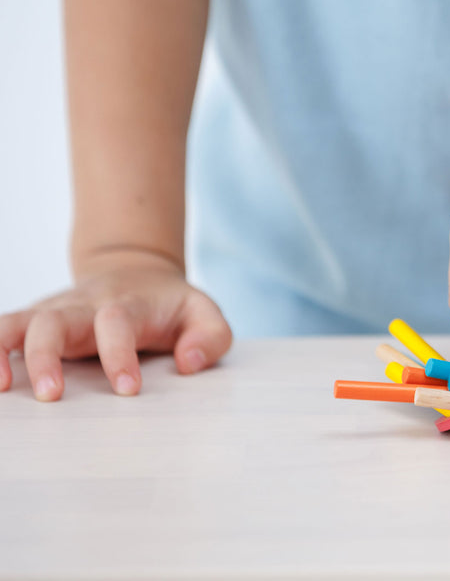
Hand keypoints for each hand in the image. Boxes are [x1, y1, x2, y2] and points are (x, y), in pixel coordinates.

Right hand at [0, 249, 231, 399]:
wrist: (137, 272)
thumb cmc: (170, 304)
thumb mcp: (203, 313)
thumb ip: (210, 337)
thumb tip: (189, 363)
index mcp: (127, 305)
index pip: (118, 324)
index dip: (119, 355)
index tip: (129, 390)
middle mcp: (84, 306)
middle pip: (55, 320)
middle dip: (48, 356)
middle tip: (53, 396)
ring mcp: (56, 312)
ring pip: (18, 323)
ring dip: (3, 352)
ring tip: (2, 387)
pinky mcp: (36, 322)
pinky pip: (2, 331)